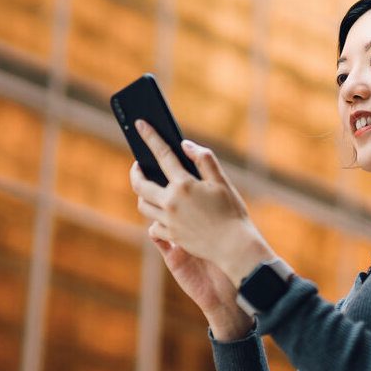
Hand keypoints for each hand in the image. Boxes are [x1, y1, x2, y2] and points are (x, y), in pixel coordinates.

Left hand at [128, 121, 275, 321]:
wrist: (234, 246)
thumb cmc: (231, 211)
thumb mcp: (221, 181)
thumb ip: (204, 159)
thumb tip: (185, 145)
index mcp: (184, 184)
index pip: (162, 154)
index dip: (150, 137)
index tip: (140, 124)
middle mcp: (171, 202)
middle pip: (140, 184)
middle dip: (135, 172)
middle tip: (138, 165)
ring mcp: (168, 221)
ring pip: (142, 205)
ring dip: (142, 194)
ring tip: (149, 188)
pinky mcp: (171, 236)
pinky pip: (153, 225)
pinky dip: (154, 216)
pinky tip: (161, 211)